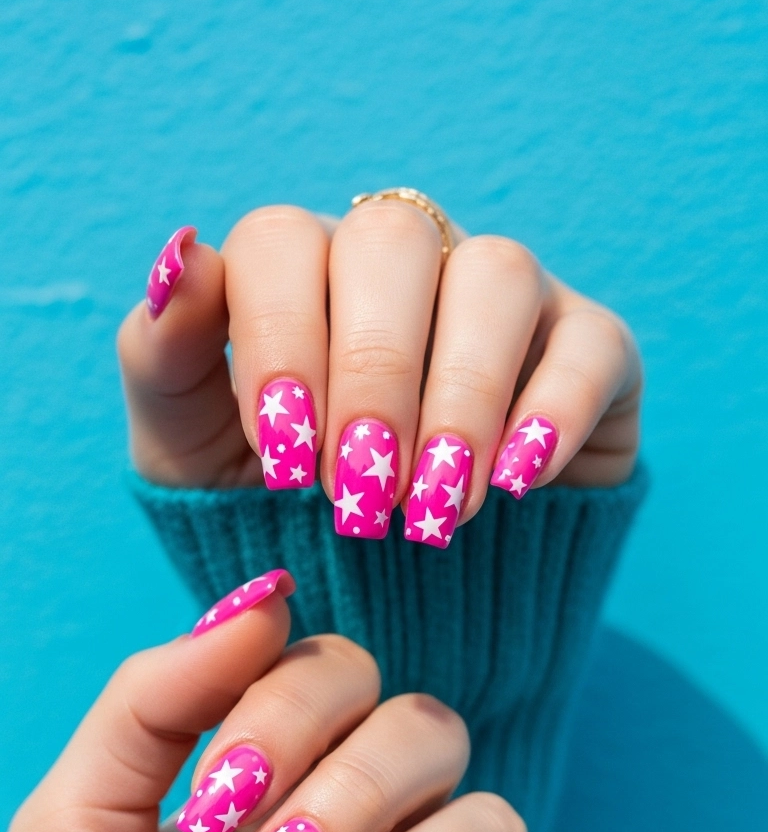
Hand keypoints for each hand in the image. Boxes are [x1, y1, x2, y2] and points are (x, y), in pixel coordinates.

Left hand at [119, 200, 640, 543]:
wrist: (384, 591)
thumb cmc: (276, 510)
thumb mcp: (190, 453)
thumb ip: (163, 357)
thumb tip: (180, 253)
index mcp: (300, 269)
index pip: (282, 241)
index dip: (278, 340)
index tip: (280, 458)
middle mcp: (403, 261)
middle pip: (392, 240)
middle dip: (371, 373)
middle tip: (358, 493)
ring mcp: (502, 297)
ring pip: (496, 274)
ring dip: (459, 397)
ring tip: (433, 508)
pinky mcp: (589, 351)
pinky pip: (591, 344)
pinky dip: (553, 412)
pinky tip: (512, 486)